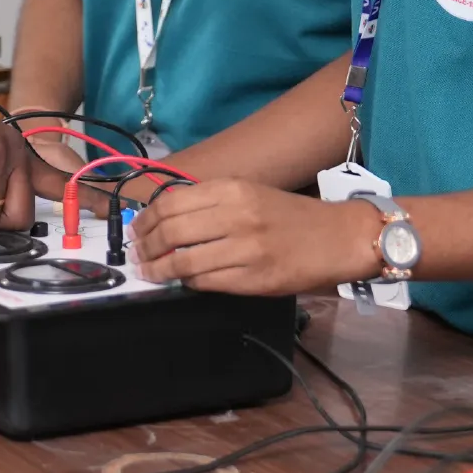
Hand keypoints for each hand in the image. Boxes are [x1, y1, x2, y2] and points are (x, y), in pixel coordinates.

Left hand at [131, 180, 379, 294]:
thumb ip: (211, 203)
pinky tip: (181, 281)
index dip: (146, 219)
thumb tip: (165, 219)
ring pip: (184, 261)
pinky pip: (206, 282)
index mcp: (232, 189)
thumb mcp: (249, 193)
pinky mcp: (254, 279)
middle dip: (146, 246)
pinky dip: (187, 283)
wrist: (337, 237)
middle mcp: (236, 215)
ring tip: (149, 272)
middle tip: (137, 255)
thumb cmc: (290, 215)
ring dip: (159, 270)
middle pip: (171, 231)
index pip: (171, 202)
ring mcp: (245, 249)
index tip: (136, 230)